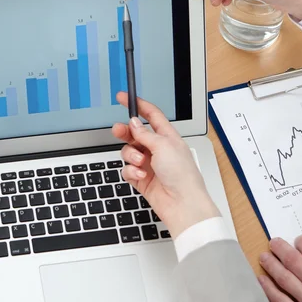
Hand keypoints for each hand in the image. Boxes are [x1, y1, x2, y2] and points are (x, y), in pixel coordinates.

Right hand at [111, 93, 219, 237]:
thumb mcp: (163, 146)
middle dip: (125, 132)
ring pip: (128, 152)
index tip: (123, 97)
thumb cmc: (182, 175)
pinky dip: (131, 172)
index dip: (137, 104)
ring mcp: (148, 164)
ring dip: (131, 156)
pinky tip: (140, 176)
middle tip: (118, 131)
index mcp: (167, 137)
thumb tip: (133, 123)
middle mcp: (157, 149)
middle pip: (135, 133)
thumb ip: (145, 134)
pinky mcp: (141, 178)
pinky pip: (128, 169)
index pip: (151, 115)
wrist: (182, 204)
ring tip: (140, 163)